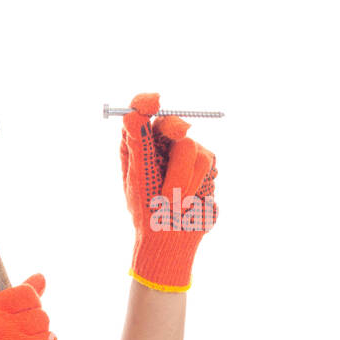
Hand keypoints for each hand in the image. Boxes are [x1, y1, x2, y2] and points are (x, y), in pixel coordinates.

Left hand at [121, 92, 218, 291]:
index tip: (152, 101)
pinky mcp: (205, 163)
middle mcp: (161, 144)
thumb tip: (133, 114)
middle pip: (170, 121)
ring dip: (180, 177)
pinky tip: (187, 198)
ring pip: (190, 145)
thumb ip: (138, 145)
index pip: (139, 113)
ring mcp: (184, 152)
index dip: (145, 102)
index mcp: (137, 146)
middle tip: (180, 133)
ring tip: (172, 201)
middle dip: (175, 127)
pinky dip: (194, 182)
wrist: (172, 239)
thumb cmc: (147, 213)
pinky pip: (206, 161)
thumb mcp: (137, 180)